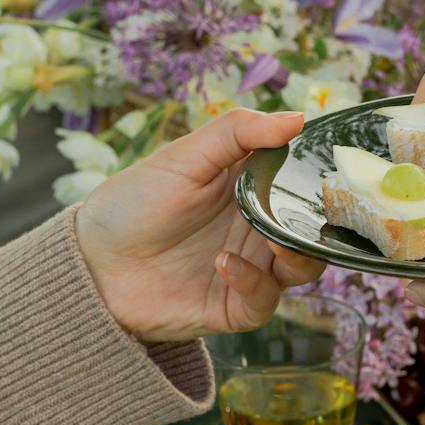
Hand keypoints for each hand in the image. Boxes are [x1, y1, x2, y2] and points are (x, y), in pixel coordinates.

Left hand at [75, 110, 325, 341]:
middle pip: (315, 228)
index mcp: (253, 188)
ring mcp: (251, 268)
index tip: (335, 165)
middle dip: (323, 222)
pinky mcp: (235, 307)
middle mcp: (258, 228)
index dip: (324, 177)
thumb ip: (238, 132)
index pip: (305, 182)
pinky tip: (222, 262)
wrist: (89, 265)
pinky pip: (264, 299)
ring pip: (303, 266)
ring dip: (298, 253)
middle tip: (316, 209)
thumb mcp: (183, 157)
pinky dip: (252, 281)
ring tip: (275, 240)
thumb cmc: (132, 203)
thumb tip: (298, 117)